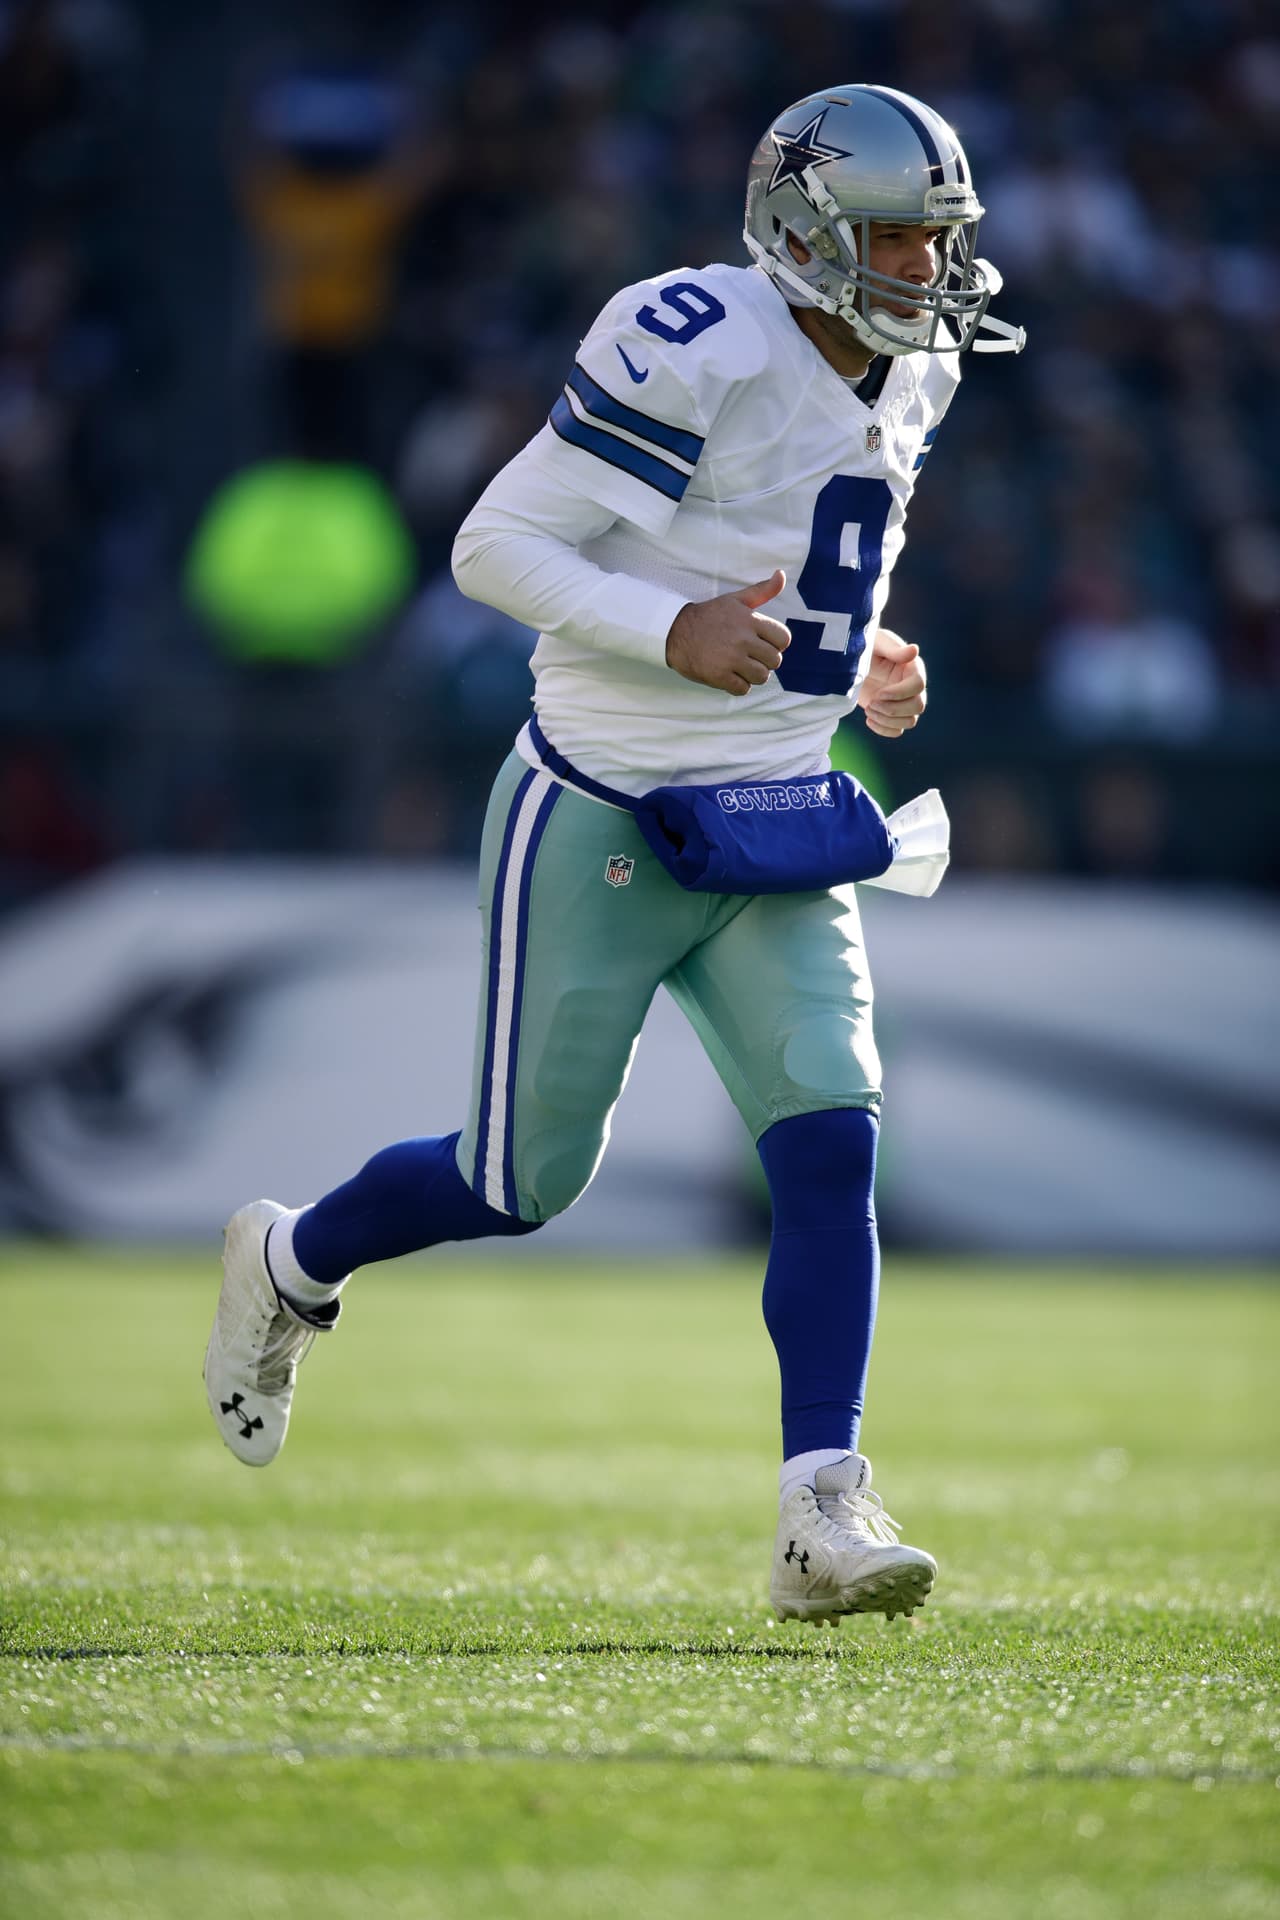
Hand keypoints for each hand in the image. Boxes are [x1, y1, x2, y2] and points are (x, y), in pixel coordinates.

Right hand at [665, 569, 791, 696]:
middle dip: (765, 661)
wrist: (674, 631)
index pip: (783, 639)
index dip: (777, 644)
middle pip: (774, 661)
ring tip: (741, 668)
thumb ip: (762, 590)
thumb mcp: (735, 599)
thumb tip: (781, 575)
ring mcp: (731, 659)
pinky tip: (730, 676)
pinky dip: (738, 686)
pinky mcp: (719, 675)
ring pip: (761, 677)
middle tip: (750, 657)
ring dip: (753, 675)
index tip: (763, 644)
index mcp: (750, 620)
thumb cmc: (708, 616)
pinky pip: (743, 689)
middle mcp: (742, 639)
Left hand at [857, 626, 927, 737]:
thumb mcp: (876, 643)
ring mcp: (903, 702)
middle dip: (893, 709)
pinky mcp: (891, 714)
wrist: (849, 663)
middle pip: (918, 706)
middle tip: (872, 703)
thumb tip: (914, 650)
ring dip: (887, 720)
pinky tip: (868, 719)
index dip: (899, 693)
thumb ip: (894, 649)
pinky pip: (897, 731)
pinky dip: (883, 730)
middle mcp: (911, 687)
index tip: (879, 693)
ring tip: (868, 710)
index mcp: (912, 668)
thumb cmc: (864, 646)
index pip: (919, 685)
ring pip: (910, 722)